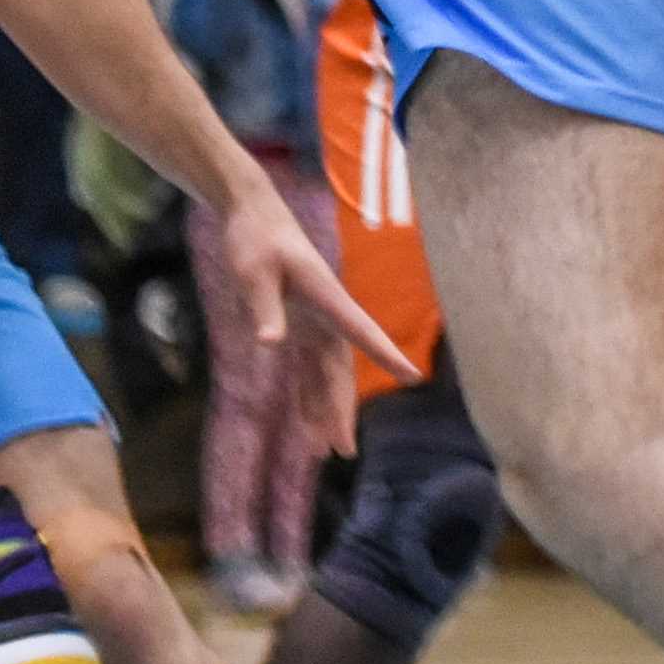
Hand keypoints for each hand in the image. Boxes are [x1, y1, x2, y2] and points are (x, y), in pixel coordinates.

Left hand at [211, 162, 412, 459]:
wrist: (249, 212)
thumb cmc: (254, 237)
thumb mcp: (252, 271)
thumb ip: (263, 306)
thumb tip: (270, 345)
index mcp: (326, 296)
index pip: (361, 330)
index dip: (387, 354)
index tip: (414, 377)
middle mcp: (327, 312)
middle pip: (341, 368)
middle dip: (343, 408)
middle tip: (344, 450)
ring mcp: (315, 318)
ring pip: (327, 373)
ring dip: (325, 408)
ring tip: (323, 451)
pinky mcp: (299, 322)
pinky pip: (308, 366)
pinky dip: (307, 393)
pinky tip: (305, 422)